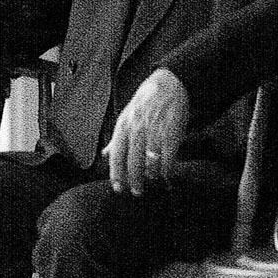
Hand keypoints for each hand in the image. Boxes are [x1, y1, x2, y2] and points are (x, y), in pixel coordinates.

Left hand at [103, 67, 188, 195]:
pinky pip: (168, 156)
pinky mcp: (172, 131)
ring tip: (153, 179)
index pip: (117, 155)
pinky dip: (167, 168)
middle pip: (133, 161)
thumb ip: (116, 138)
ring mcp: (155, 130)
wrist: (169, 84)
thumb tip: (104, 155)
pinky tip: (167, 174)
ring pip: (151, 161)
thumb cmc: (145, 103)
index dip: (117, 173)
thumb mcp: (126, 117)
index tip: (118, 189)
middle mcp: (137, 128)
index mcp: (124, 126)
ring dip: (152, 174)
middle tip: (137, 192)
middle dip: (134, 180)